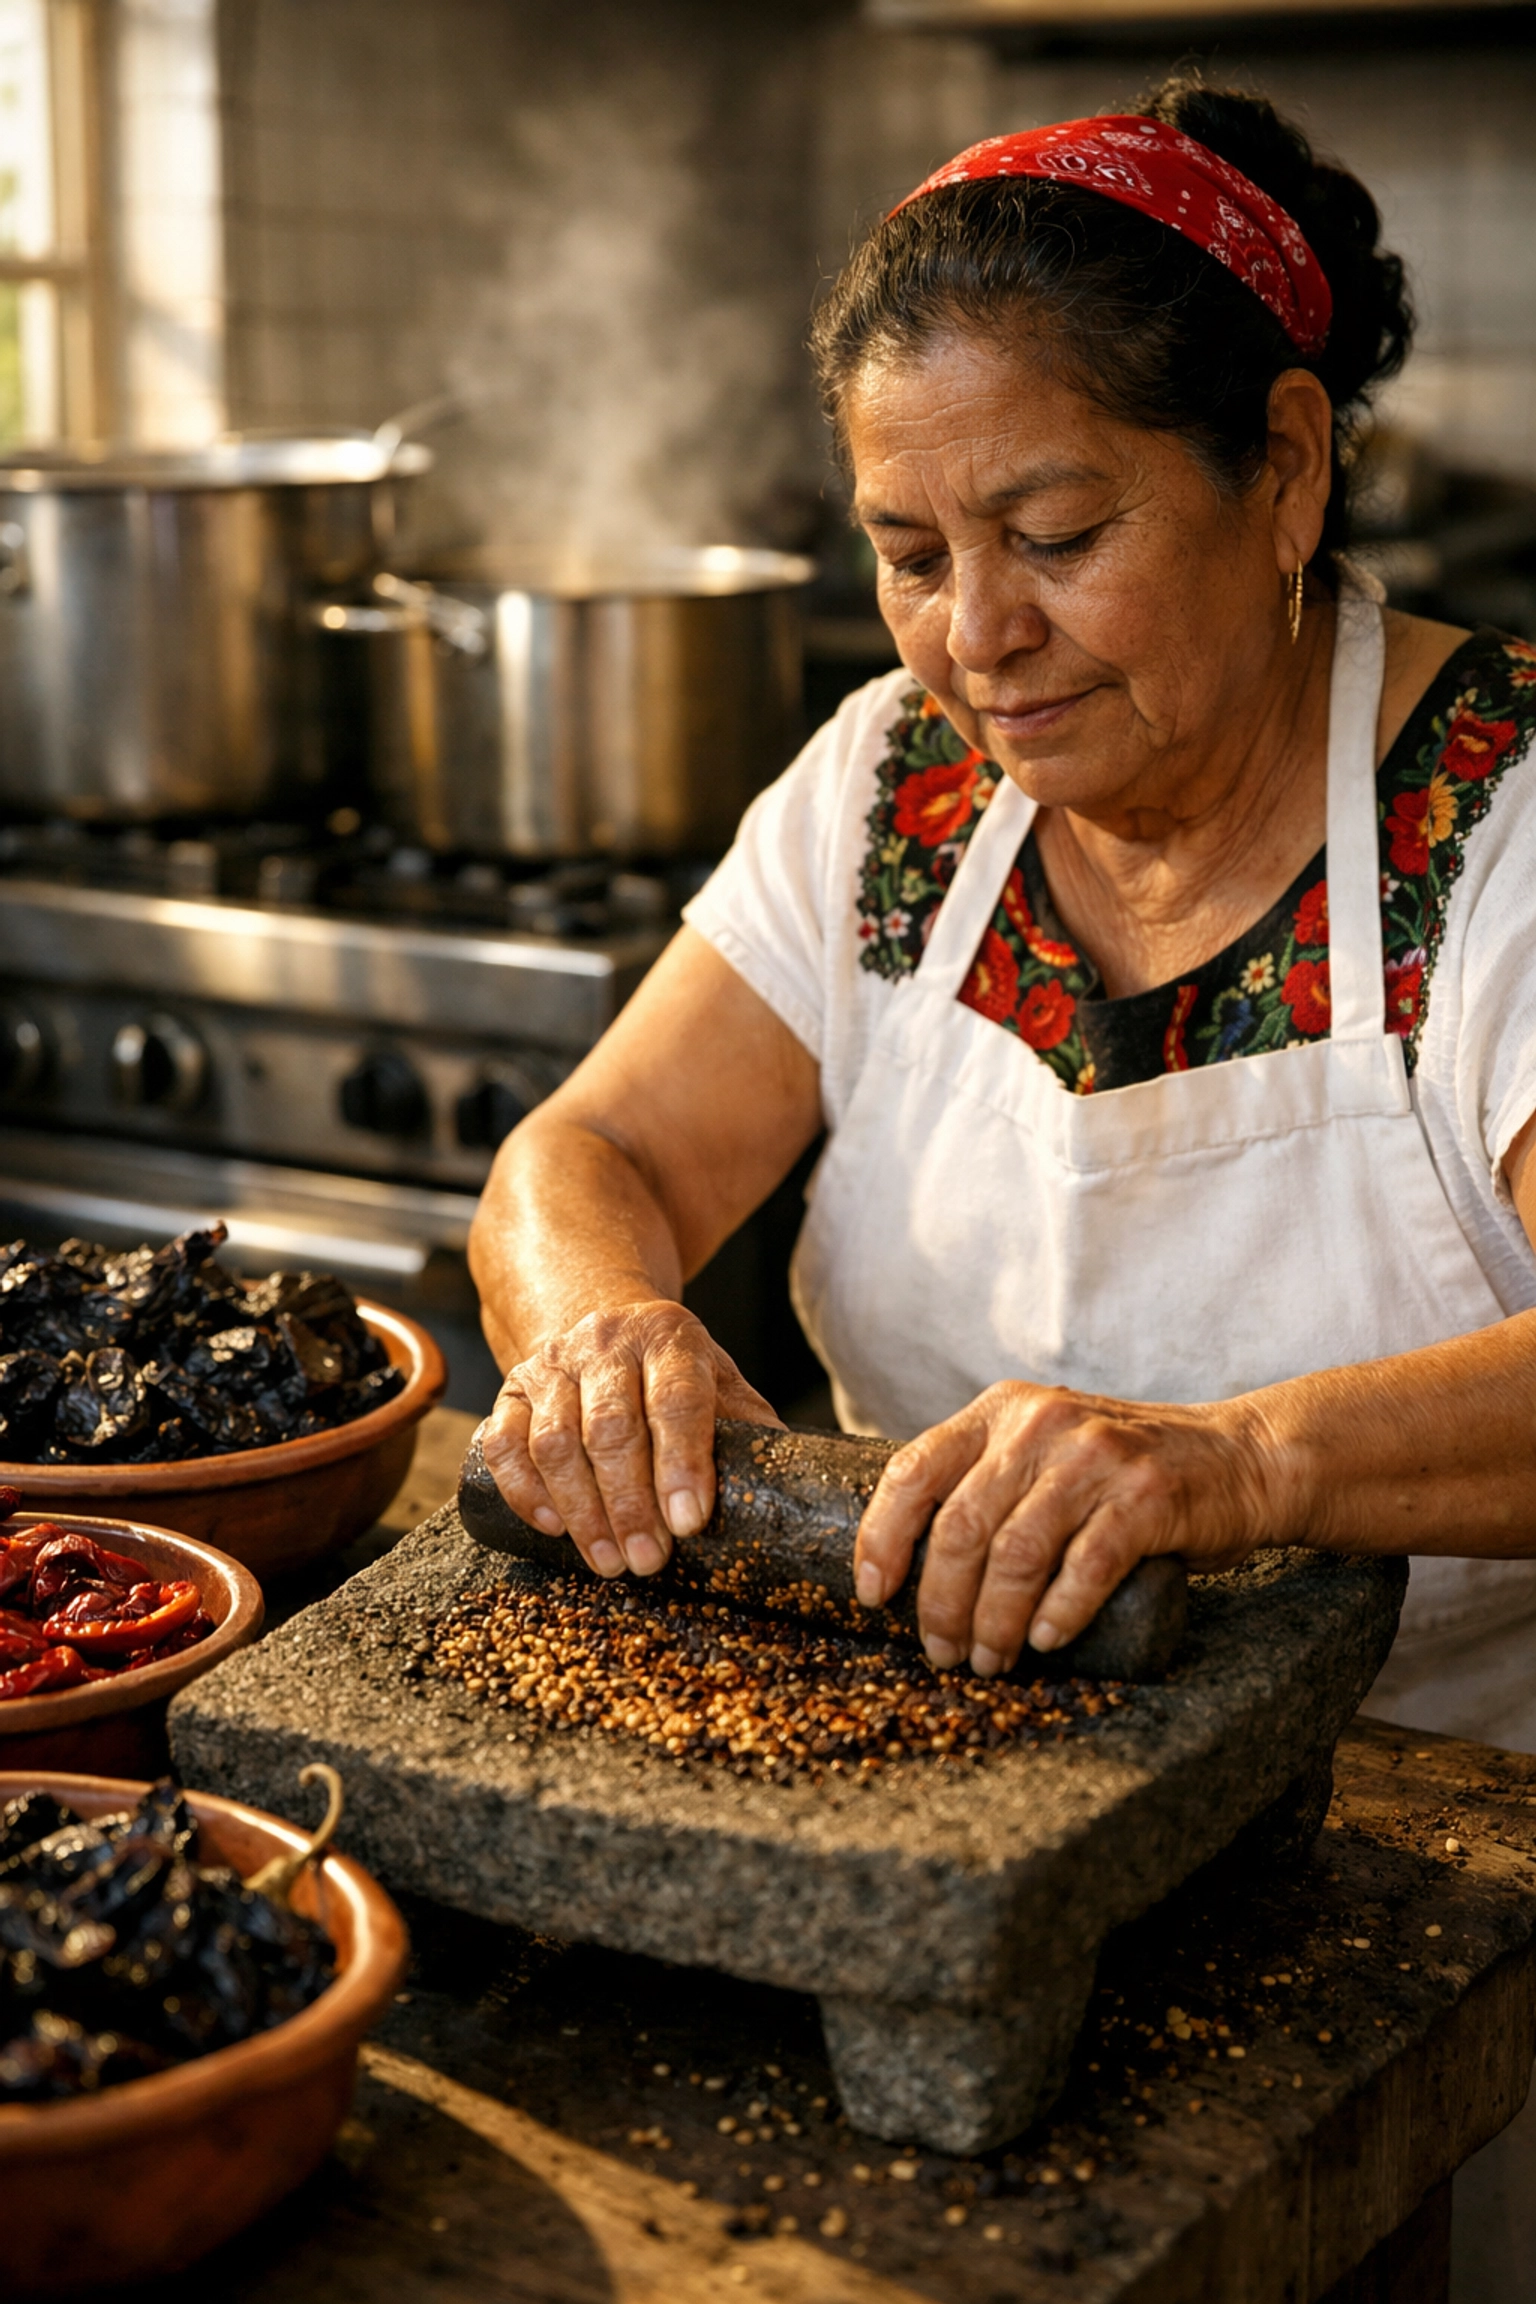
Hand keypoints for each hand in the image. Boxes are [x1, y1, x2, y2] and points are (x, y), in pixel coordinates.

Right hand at [480, 1299, 781, 1579]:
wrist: (607, 1325)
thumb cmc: (673, 1373)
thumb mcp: (722, 1383)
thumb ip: (748, 1428)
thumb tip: (791, 1494)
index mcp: (670, 1336)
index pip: (676, 1398)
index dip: (682, 1462)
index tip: (690, 1521)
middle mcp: (607, 1342)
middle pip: (611, 1427)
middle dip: (631, 1503)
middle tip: (649, 1560)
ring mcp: (553, 1365)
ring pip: (554, 1440)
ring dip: (582, 1511)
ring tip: (609, 1562)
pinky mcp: (512, 1390)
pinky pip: (503, 1443)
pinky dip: (525, 1491)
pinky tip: (554, 1528)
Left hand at [853, 1381, 1270, 1674]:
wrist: (1241, 1459)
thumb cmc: (1123, 1473)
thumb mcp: (1043, 1451)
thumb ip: (987, 1481)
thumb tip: (908, 1562)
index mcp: (1001, 1411)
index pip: (913, 1470)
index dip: (881, 1537)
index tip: (874, 1595)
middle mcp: (1041, 1424)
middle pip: (962, 1526)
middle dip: (941, 1604)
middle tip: (944, 1652)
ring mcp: (1095, 1457)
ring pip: (1016, 1553)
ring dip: (994, 1621)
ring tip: (992, 1660)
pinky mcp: (1146, 1496)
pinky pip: (1086, 1566)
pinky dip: (1058, 1613)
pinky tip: (1046, 1640)